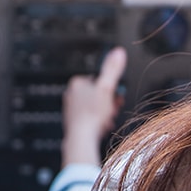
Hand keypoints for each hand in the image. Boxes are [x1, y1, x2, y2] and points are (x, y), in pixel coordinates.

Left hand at [61, 46, 126, 166]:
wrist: (81, 138)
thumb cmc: (92, 114)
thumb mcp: (106, 88)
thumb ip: (112, 70)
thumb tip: (119, 51)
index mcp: (77, 83)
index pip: (99, 81)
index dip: (111, 90)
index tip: (116, 97)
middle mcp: (71, 94)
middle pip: (98, 94)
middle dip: (109, 103)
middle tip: (113, 110)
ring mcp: (71, 108)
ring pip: (95, 107)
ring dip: (105, 113)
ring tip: (107, 120)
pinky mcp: (73, 121)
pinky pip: (90, 118)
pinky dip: (98, 122)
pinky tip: (102, 128)